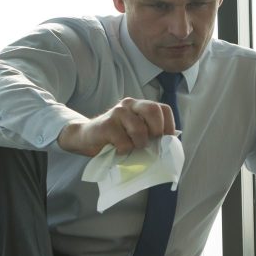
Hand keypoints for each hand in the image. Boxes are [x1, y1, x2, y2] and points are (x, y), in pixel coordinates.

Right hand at [57, 97, 175, 156]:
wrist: (86, 138)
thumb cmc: (116, 138)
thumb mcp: (135, 132)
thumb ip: (150, 132)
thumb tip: (169, 144)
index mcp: (140, 105)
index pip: (163, 109)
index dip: (168, 126)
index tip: (165, 140)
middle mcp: (129, 104)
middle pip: (153, 110)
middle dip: (156, 131)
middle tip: (149, 143)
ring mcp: (117, 112)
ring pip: (139, 129)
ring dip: (139, 144)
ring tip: (132, 148)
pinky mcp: (106, 124)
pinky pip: (124, 141)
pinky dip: (124, 150)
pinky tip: (118, 150)